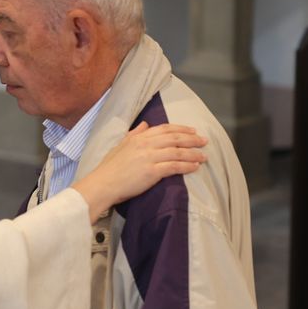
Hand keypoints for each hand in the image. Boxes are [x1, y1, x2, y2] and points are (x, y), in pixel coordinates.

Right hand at [71, 122, 206, 222]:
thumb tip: (145, 124)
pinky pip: (174, 166)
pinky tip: (195, 167)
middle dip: (192, 139)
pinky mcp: (152, 172)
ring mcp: (149, 157)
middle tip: (205, 141)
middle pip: (175, 138)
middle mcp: (145, 144)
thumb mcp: (120, 145)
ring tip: (204, 156)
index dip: (181, 129)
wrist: (103, 184)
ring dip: (193, 153)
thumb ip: (134, 134)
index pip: (165, 129)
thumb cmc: (109, 168)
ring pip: (177, 152)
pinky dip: (187, 166)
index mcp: (138, 137)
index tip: (193, 131)